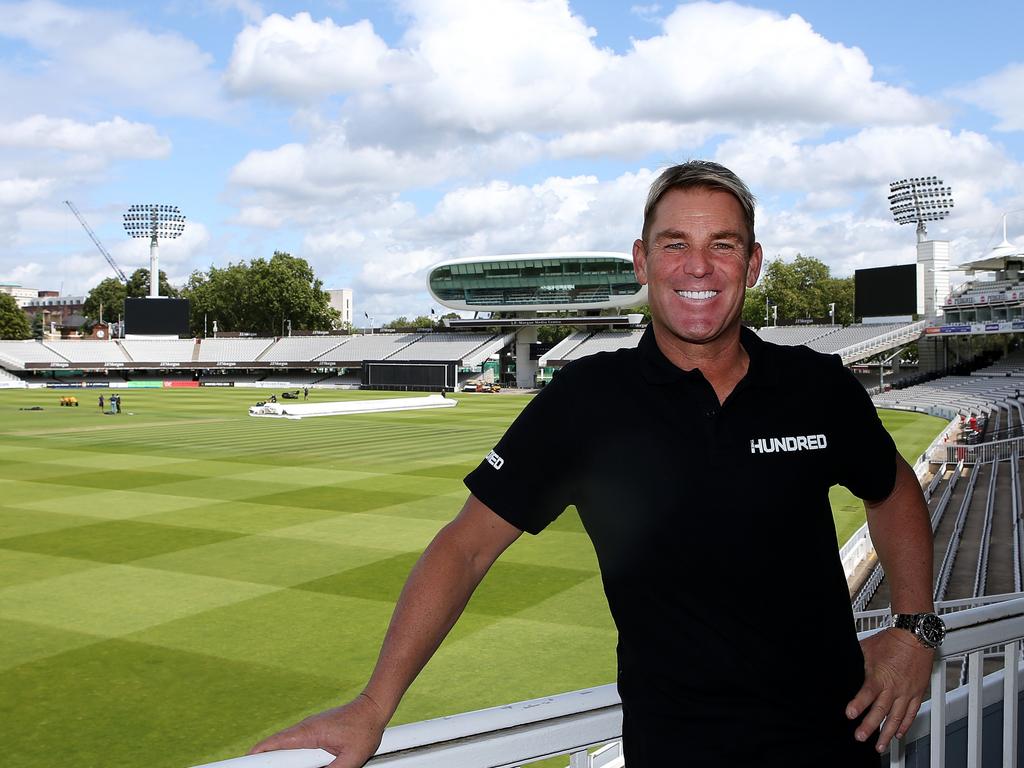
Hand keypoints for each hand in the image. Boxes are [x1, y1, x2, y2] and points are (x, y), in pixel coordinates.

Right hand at [249, 693, 388, 767]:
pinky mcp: (312, 733)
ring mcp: (306, 730)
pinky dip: (288, 755)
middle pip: (272, 747)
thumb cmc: (365, 729)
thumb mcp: (352, 758)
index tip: (241, 762)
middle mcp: (302, 729)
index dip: (255, 756)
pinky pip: (293, 745)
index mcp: (307, 733)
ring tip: (268, 766)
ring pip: (282, 746)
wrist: (374, 708)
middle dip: (263, 760)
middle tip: (252, 767)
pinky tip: (297, 764)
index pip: (271, 745)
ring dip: (277, 759)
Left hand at [846, 628, 933, 752]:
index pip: (867, 694)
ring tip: (880, 745)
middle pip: (881, 711)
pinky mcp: (917, 693)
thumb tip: (840, 665)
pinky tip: (898, 734)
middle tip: (860, 737)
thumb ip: (855, 662)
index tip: (849, 714)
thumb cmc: (890, 641)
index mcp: (879, 676)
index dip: (858, 705)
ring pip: (897, 718)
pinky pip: (911, 713)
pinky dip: (905, 725)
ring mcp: (907, 692)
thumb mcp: (866, 649)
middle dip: (870, 726)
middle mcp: (894, 687)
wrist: (914, 637)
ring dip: (887, 733)